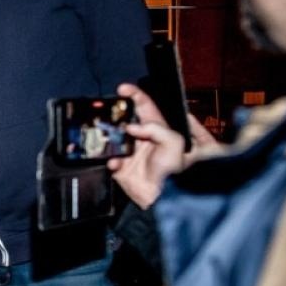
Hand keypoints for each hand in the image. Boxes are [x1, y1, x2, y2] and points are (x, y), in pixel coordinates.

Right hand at [108, 82, 212, 208]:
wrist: (162, 197)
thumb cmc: (175, 173)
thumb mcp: (174, 142)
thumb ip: (155, 128)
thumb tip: (132, 128)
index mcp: (159, 130)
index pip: (145, 107)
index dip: (135, 95)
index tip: (123, 88)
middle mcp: (144, 139)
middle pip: (126, 119)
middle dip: (116, 114)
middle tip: (109, 110)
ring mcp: (131, 153)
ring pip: (114, 138)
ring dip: (109, 137)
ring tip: (111, 137)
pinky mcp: (121, 167)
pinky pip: (110, 159)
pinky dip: (111, 159)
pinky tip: (117, 162)